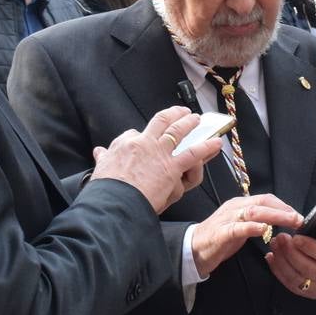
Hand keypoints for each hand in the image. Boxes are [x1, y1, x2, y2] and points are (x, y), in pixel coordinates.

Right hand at [91, 107, 221, 213]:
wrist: (115, 202)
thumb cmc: (108, 189)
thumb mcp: (101, 169)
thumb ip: (103, 158)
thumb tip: (99, 151)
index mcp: (126, 144)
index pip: (134, 133)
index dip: (141, 134)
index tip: (143, 135)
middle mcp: (145, 143)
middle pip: (161, 122)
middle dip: (173, 115)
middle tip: (182, 112)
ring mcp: (160, 153)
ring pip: (179, 132)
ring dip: (190, 123)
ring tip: (198, 120)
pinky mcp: (172, 167)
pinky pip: (193, 154)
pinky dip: (207, 147)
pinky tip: (216, 143)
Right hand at [191, 195, 302, 275]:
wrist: (192, 249)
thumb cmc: (219, 238)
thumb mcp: (241, 226)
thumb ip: (257, 220)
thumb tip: (279, 220)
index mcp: (240, 204)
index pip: (266, 199)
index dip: (284, 205)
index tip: (298, 215)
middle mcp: (234, 207)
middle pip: (263, 202)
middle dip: (284, 210)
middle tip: (300, 219)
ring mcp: (227, 219)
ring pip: (254, 212)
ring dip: (275, 216)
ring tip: (290, 221)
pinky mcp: (221, 233)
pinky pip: (238, 228)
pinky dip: (252, 227)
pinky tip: (264, 229)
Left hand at [266, 215, 315, 297]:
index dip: (310, 247)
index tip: (296, 237)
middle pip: (307, 268)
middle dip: (291, 252)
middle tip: (281, 237)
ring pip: (296, 277)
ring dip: (282, 261)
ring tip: (274, 244)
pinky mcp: (308, 293)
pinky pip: (290, 284)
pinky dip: (278, 271)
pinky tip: (271, 257)